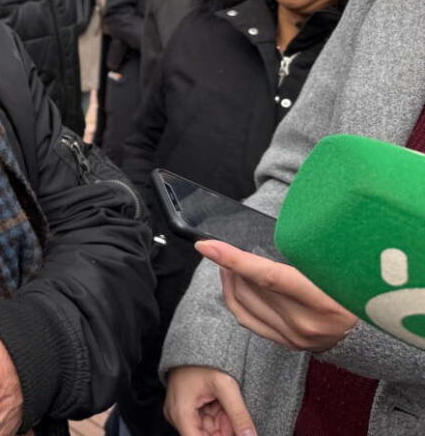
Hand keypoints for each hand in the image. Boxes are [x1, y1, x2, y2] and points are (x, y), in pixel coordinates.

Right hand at [164, 365, 255, 435]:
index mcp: (181, 413)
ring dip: (224, 424)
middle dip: (225, 430)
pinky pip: (205, 420)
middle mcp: (176, 416)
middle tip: (240, 422)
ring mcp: (180, 412)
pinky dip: (219, 417)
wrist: (192, 340)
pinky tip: (224, 406)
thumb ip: (239, 414)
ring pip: (207, 430)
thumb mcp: (225, 386)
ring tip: (228, 406)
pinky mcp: (186, 408)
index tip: (236, 435)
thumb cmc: (203, 358)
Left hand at [197, 240, 356, 352]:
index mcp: (324, 300)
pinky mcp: (286, 344)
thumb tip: (261, 237)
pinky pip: (247, 320)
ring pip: (243, 304)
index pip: (268, 276)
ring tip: (227, 262)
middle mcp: (306, 323)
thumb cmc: (352, 287)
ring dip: (229, 281)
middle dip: (229, 265)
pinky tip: (234, 283)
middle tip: (220, 247)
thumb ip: (303, 255)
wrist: (372, 332)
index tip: (208, 244)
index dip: (235, 259)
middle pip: (251, 289)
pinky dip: (235, 298)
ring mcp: (294, 337)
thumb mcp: (335, 266)